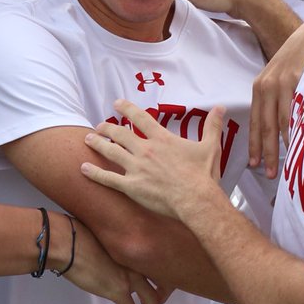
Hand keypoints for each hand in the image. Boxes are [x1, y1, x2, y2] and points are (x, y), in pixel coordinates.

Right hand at [59, 214, 166, 303]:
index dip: (157, 280)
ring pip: (150, 300)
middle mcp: (137, 261)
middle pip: (157, 284)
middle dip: (157, 298)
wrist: (69, 244)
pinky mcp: (119, 290)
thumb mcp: (103, 241)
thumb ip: (112, 252)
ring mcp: (131, 276)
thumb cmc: (77, 236)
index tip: (154, 288)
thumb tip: (106, 260)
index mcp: (133, 248)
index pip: (153, 266)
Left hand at [81, 100, 223, 220]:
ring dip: (97, 144)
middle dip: (107, 127)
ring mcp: (136, 168)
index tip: (117, 103)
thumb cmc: (204, 176)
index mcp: (162, 139)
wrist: (196, 200)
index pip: (140, 118)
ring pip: (110, 151)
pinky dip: (94, 173)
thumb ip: (212, 126)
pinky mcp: (131, 187)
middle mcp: (145, 150)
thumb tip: (221, 108)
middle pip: (120, 133)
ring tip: (88, 139)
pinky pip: (108, 178)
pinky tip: (83, 168)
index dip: (127, 109)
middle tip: (99, 125)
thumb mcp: (211, 147)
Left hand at [249, 18, 303, 175]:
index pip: (255, 122)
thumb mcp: (282, 76)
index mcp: (260, 87)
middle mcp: (266, 86)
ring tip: (285, 166)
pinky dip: (294, 130)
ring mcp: (279, 83)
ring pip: (278, 123)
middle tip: (269, 174)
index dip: (255, 145)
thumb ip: (279, 98)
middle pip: (263, 127)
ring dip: (280, 147)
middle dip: (265, 153)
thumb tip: (282, 127)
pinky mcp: (294, 80)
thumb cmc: (300, 57)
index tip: (255, 164)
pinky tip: (296, 145)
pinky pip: (294, 110)